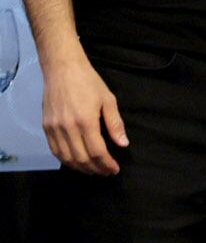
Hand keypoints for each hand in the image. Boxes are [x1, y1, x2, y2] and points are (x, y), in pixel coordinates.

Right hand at [41, 51, 128, 176]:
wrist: (63, 70)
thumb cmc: (89, 82)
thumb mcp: (108, 99)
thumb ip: (115, 123)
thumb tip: (123, 144)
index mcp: (86, 121)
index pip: (97, 151)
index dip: (106, 164)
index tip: (114, 169)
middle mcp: (68, 128)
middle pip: (81, 158)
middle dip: (95, 169)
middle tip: (105, 172)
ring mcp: (54, 129)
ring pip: (66, 158)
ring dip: (80, 168)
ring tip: (92, 170)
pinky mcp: (46, 127)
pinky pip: (55, 150)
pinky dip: (66, 160)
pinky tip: (76, 162)